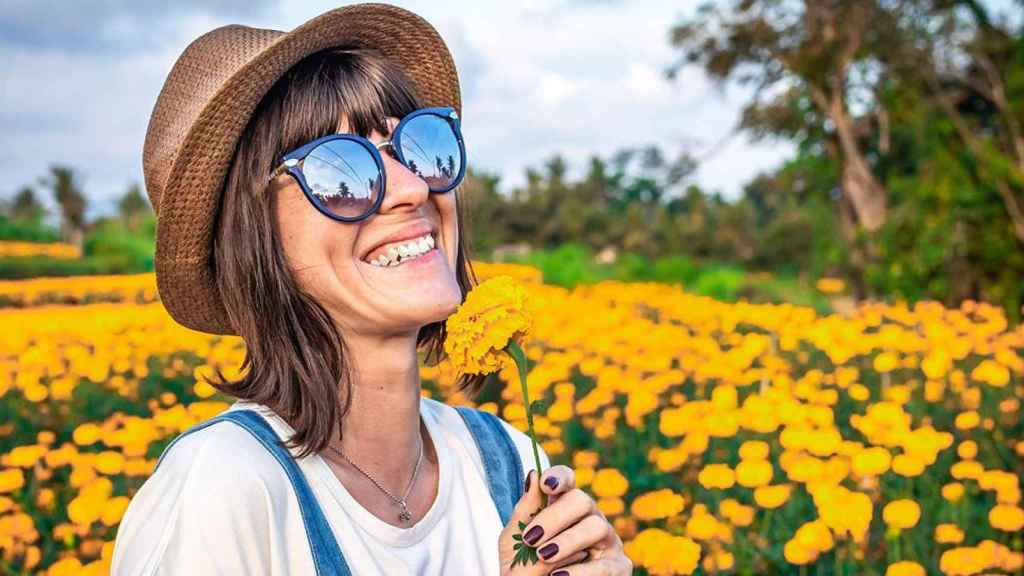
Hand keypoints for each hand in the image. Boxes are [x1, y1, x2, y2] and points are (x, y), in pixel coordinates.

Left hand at [498, 465, 633, 574]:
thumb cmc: (524, 570)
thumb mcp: (515, 542)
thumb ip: (525, 511)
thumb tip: (533, 475)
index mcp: (564, 508)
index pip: (567, 480)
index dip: (559, 477)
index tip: (546, 485)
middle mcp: (589, 518)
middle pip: (582, 500)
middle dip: (555, 517)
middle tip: (531, 539)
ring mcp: (608, 541)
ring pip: (596, 527)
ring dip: (567, 542)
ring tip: (543, 557)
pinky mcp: (619, 567)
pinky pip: (605, 565)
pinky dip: (580, 571)